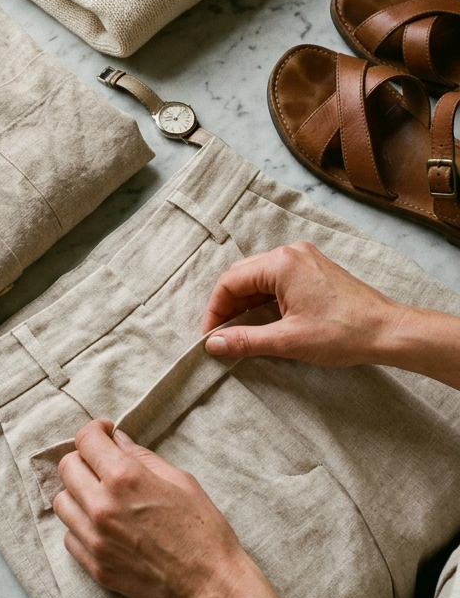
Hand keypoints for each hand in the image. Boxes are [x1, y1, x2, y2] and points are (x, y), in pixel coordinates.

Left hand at [53, 418, 251, 597]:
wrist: (210, 586)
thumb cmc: (204, 530)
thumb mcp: (180, 481)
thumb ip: (143, 457)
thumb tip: (117, 440)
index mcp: (125, 478)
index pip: (85, 440)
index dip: (95, 431)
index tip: (105, 435)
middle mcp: (102, 507)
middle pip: (66, 468)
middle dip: (84, 459)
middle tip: (103, 465)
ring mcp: (95, 540)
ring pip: (62, 502)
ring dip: (78, 493)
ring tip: (101, 497)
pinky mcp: (96, 567)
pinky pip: (69, 537)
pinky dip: (81, 526)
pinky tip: (104, 526)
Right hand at [202, 240, 403, 365]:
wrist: (387, 331)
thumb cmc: (343, 333)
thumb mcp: (287, 340)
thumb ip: (245, 340)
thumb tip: (213, 344)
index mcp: (281, 263)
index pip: (230, 282)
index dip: (215, 311)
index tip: (211, 337)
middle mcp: (291, 253)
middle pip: (243, 276)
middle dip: (228, 306)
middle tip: (222, 336)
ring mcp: (305, 259)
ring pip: (260, 278)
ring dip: (246, 304)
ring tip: (241, 332)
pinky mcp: (315, 270)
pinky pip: (278, 280)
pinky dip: (265, 300)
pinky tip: (264, 321)